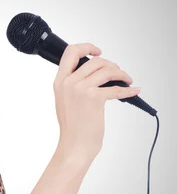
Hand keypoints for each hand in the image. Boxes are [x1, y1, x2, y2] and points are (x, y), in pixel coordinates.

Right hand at [53, 43, 137, 161]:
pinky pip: (116, 88)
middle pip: (94, 60)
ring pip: (107, 70)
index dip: (86, 47)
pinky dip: (128, 89)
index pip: (70, 52)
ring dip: (121, 74)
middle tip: (117, 73)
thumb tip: (94, 74)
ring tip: (126, 81)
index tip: (97, 52)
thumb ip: (73, 84)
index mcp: (59, 81)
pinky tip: (133, 90)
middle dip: (111, 64)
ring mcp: (80, 89)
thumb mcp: (65, 101)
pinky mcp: (94, 98)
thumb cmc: (72, 128)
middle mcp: (68, 82)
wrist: (74, 146)